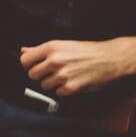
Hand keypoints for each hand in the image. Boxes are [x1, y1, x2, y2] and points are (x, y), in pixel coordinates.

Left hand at [20, 37, 135, 95]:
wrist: (111, 58)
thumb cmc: (90, 50)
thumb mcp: (65, 44)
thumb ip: (42, 49)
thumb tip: (24, 51)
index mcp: (52, 47)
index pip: (25, 61)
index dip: (29, 65)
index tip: (34, 66)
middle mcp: (55, 60)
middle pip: (32, 75)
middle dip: (41, 75)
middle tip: (54, 71)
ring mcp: (62, 75)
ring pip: (44, 85)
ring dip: (53, 82)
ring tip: (66, 75)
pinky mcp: (70, 87)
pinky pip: (57, 92)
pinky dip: (64, 89)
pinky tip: (73, 80)